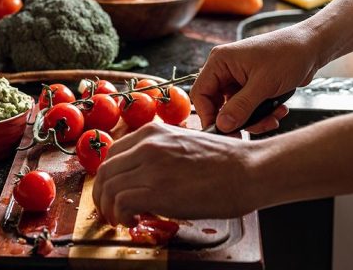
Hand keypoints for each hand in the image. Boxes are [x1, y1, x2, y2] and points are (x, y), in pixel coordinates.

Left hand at [92, 122, 257, 226]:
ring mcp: (151, 166)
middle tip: (111, 211)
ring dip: (109, 208)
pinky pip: (120, 203)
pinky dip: (120, 216)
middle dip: (103, 195)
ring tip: (121, 220)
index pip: (113, 154)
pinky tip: (133, 221)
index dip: (110, 177)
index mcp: (153, 131)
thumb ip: (162, 152)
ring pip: (108, 187)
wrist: (249, 170)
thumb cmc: (227, 161)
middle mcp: (147, 145)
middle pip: (105, 171)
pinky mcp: (156, 190)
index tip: (114, 191)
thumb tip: (148, 174)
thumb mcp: (185, 144)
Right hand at [191, 27, 319, 132]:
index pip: (201, 94)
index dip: (209, 115)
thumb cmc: (289, 54)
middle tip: (252, 130)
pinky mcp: (252, 86)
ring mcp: (239, 78)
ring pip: (236, 110)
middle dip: (238, 120)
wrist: (313, 47)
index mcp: (221, 61)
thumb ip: (240, 107)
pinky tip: (279, 110)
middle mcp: (226, 69)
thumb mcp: (264, 84)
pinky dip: (263, 114)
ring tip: (273, 118)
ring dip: (255, 119)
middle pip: (218, 105)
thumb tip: (222, 125)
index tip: (223, 132)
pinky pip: (249, 107)